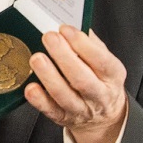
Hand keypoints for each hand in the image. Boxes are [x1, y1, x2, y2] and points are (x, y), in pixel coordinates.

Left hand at [25, 25, 127, 142]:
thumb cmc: (100, 80)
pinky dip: (39, 100)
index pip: (101, 61)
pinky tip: (30, 87)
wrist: (103, 116)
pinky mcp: (63, 118)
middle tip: (49, 37)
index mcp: (112, 76)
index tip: (66, 29)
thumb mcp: (105, 61)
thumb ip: (91, 44)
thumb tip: (72, 25)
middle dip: (63, 56)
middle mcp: (99, 95)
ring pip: (64, 96)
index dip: (83, 45)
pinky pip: (50, 110)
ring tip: (37, 58)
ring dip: (49, 76)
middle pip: (82, 79)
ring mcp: (81, 109)